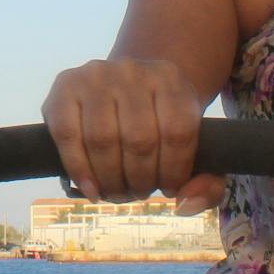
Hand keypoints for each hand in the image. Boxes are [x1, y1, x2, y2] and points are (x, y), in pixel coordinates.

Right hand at [43, 58, 222, 212]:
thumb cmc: (161, 125)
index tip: (169, 188)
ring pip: (102, 140)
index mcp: (171, 79)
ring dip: (111, 180)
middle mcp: (133, 70)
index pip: (177, 132)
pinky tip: (91, 189)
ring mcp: (96, 74)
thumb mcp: (196, 147)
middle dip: (140, 180)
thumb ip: (209, 183)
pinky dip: (79, 170)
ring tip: (118, 192)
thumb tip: (184, 204)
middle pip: (139, 139)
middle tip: (140, 193)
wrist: (123, 88)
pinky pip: (67, 135)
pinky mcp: (65, 85)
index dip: (174, 171)